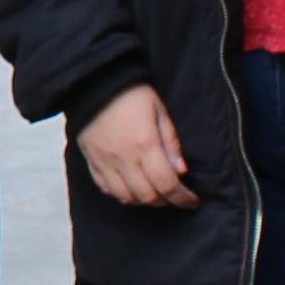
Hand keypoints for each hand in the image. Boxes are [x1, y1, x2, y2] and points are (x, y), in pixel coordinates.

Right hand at [78, 82, 195, 209]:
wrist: (94, 82)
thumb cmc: (131, 93)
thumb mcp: (159, 110)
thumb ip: (171, 142)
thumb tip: (181, 171)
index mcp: (144, 144)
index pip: (167, 184)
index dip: (182, 198)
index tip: (192, 201)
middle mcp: (123, 158)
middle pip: (147, 196)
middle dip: (166, 201)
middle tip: (176, 196)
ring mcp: (104, 162)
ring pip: (126, 197)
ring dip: (145, 201)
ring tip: (156, 193)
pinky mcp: (91, 161)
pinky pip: (107, 189)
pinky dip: (123, 195)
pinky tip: (133, 188)